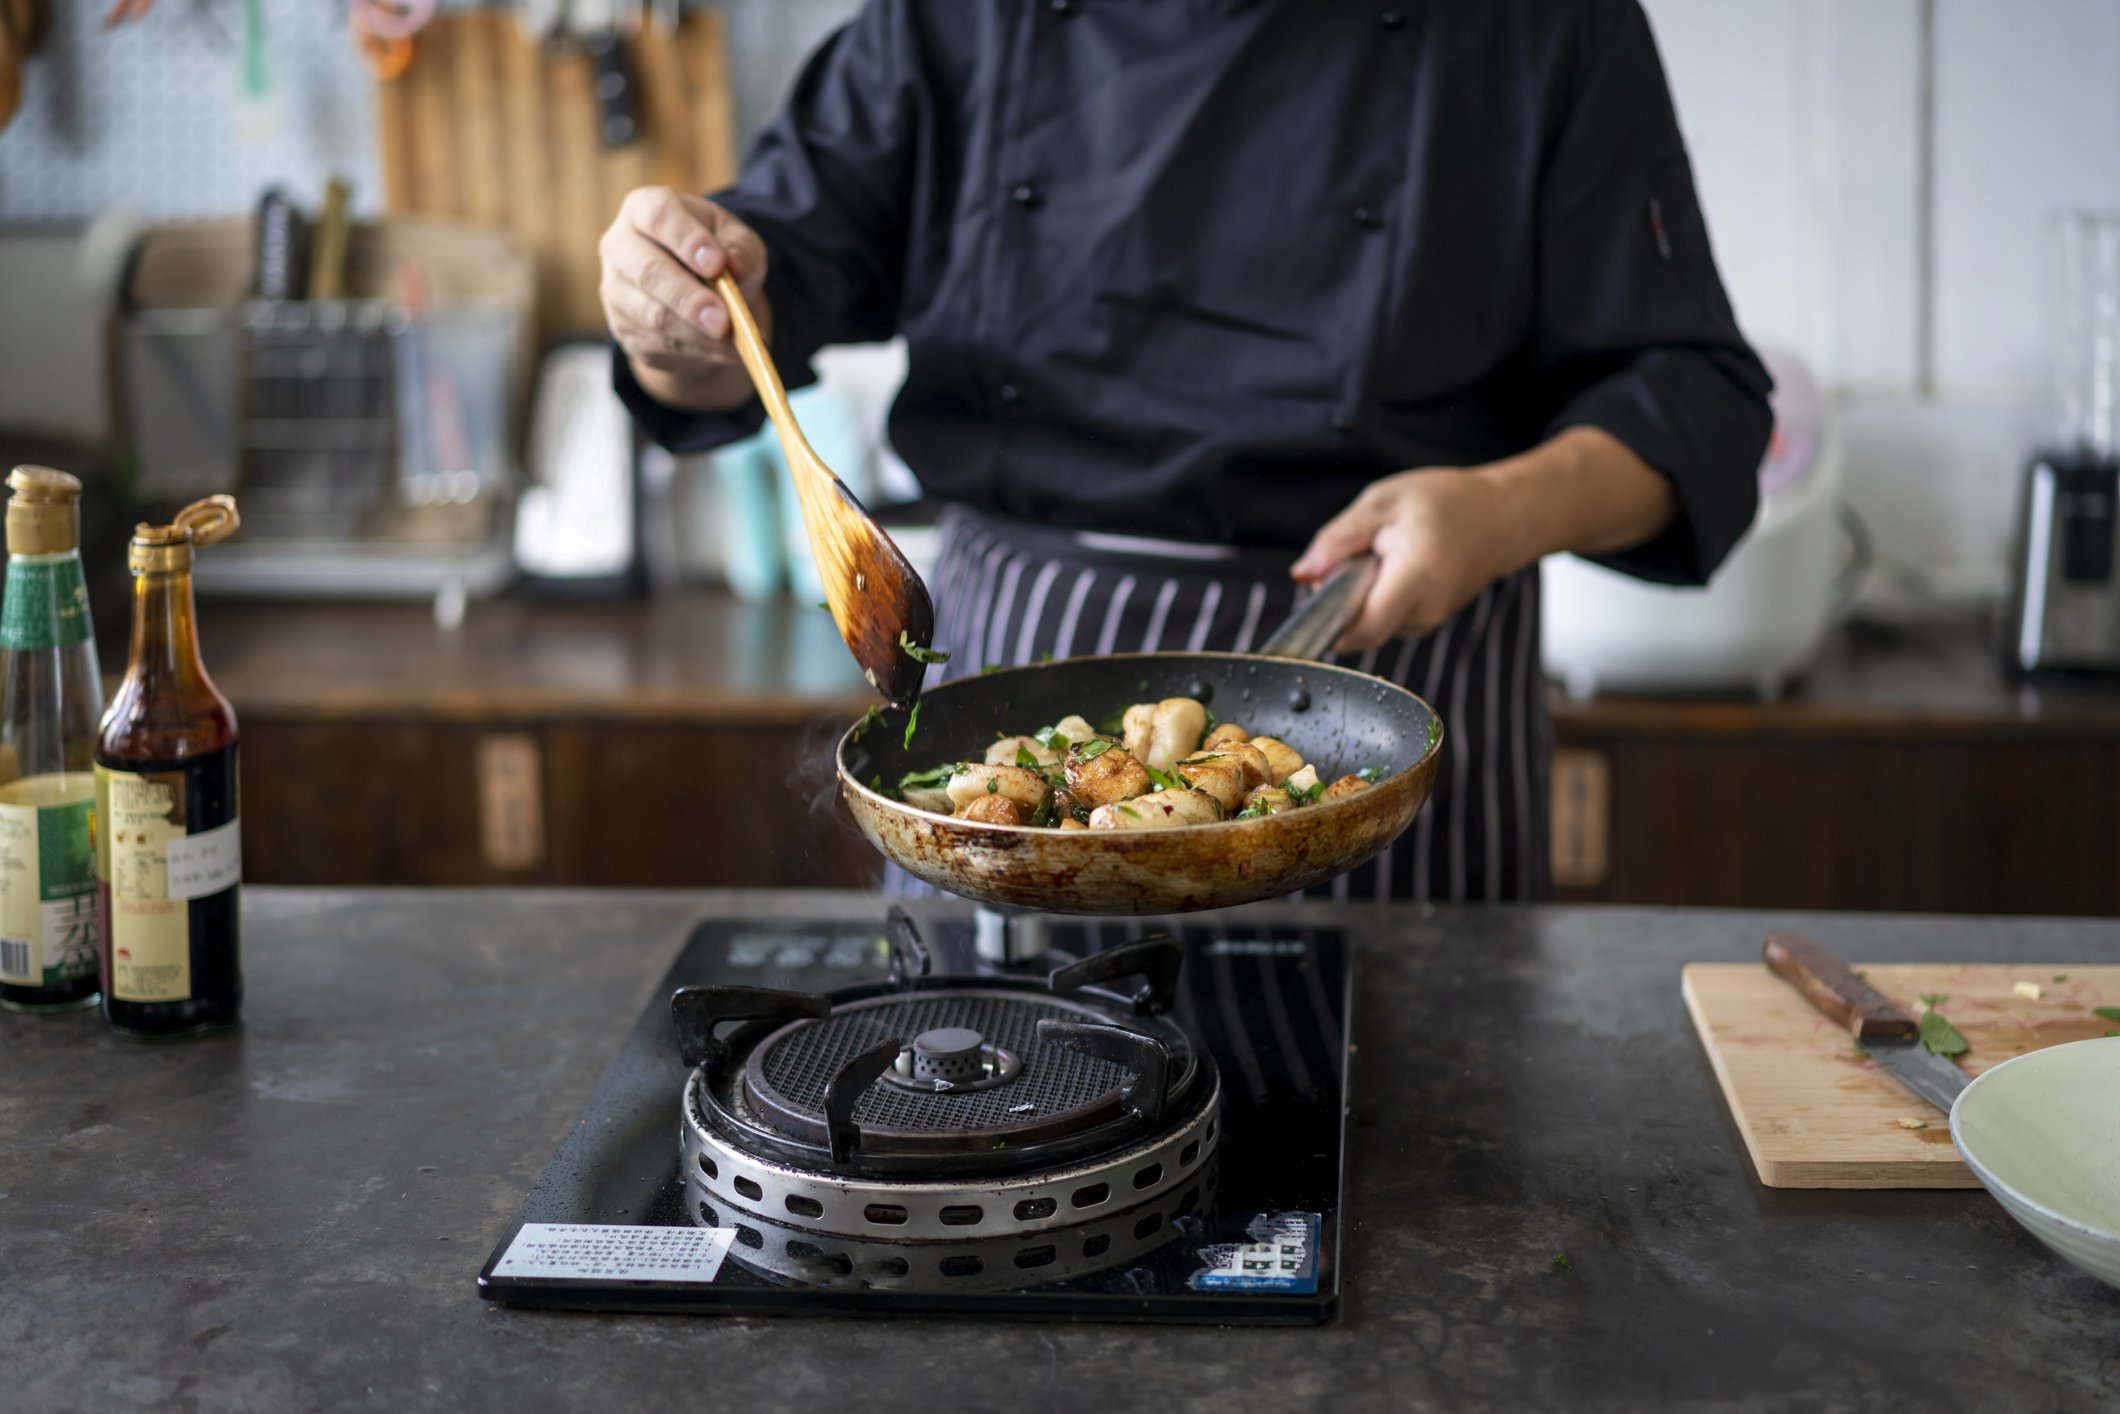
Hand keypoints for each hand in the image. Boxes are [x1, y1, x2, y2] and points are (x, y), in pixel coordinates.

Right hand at [599, 187, 769, 411]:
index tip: (717, 264)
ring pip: (654, 316)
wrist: (696, 292)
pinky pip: (659, 345)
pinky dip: (698, 351)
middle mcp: (620, 246)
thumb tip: (735, 267)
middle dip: (689, 299)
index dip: (687, 240)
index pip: (658, 217)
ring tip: (735, 342)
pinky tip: (725, 351)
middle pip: (648, 272)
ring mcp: (616, 290)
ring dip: (698, 334)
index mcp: (644, 209)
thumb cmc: (714, 253)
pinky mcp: (623, 329)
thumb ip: (741, 248)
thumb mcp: (737, 241)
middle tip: (724, 320)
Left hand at [1291, 468, 1519, 651]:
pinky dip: (1378, 600)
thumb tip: (1302, 574)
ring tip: (1379, 560)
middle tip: (1350, 561)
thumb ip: (1338, 539)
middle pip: (1362, 629)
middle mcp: (1426, 608)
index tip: (1316, 595)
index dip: (1330, 624)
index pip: (1364, 628)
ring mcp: (1430, 621)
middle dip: (1341, 603)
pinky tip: (1392, 572)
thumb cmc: (1444, 503)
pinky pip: (1388, 621)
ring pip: (1373, 626)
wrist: (1500, 517)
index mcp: (1416, 575)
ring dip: (1361, 600)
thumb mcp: (1383, 502)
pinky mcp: (1428, 624)